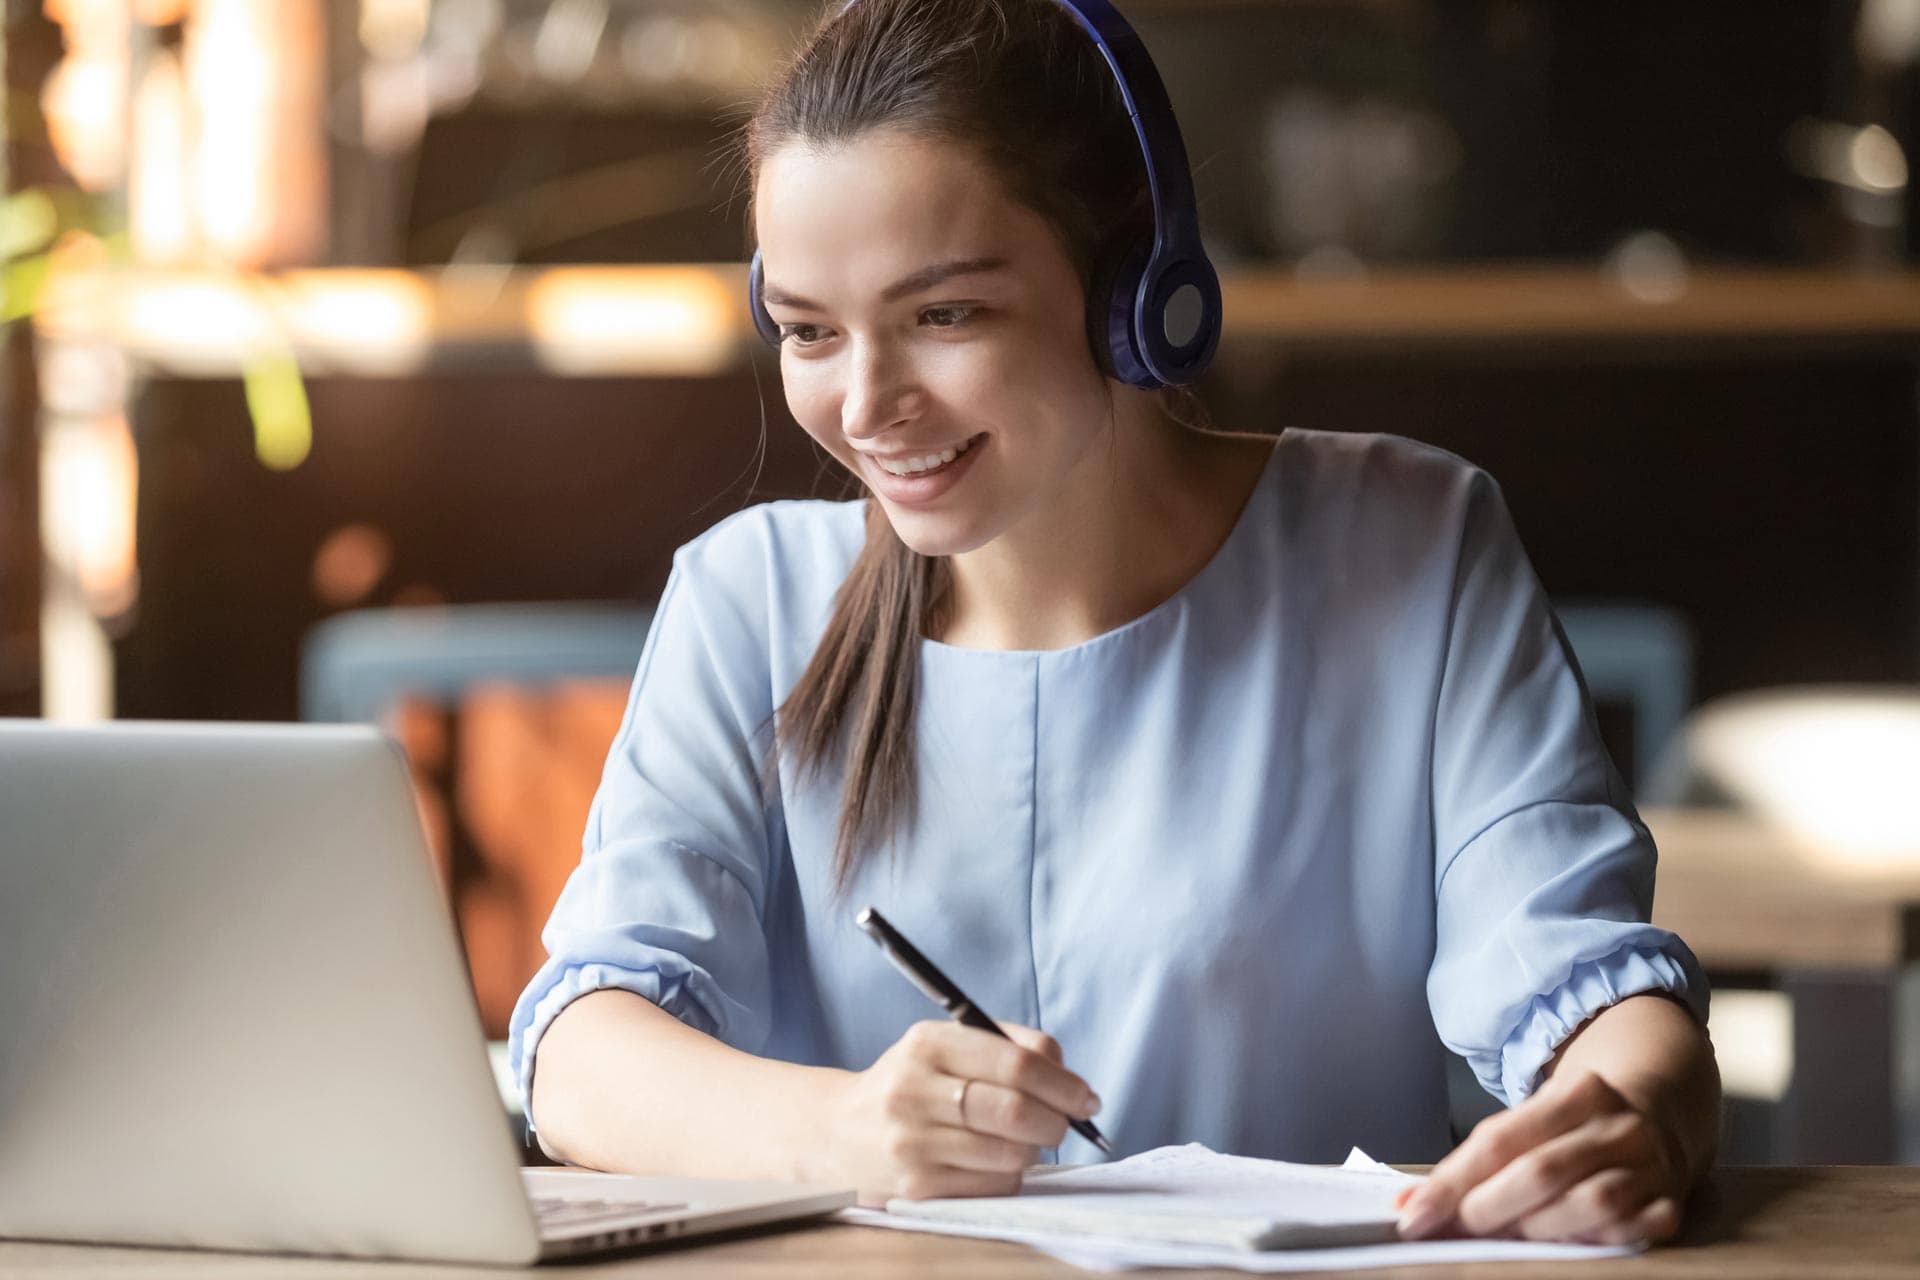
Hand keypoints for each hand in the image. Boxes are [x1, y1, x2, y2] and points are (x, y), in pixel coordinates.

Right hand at [824, 1020, 1101, 1206]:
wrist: (837, 1134)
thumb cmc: (910, 1086)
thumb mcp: (944, 1047)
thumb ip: (1006, 1047)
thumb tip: (1066, 1072)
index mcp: (928, 1044)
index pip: (1015, 1062)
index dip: (1063, 1083)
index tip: (1086, 1097)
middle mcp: (914, 1090)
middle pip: (1016, 1110)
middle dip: (1057, 1120)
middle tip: (1065, 1123)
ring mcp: (912, 1142)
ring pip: (1010, 1152)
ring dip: (1032, 1149)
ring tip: (1020, 1140)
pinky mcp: (916, 1187)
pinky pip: (993, 1185)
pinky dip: (1008, 1174)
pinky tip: (991, 1161)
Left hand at [1397, 1069, 1688, 1245]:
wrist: (1659, 1114)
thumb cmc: (1576, 1125)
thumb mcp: (1532, 1121)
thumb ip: (1479, 1159)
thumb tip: (1414, 1204)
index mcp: (1577, 1093)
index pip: (1500, 1140)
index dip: (1452, 1182)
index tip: (1414, 1215)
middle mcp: (1617, 1126)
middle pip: (1542, 1171)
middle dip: (1489, 1208)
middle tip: (1457, 1231)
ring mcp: (1651, 1165)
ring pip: (1590, 1204)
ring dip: (1538, 1230)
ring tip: (1508, 1240)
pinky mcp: (1671, 1203)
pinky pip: (1631, 1232)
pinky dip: (1594, 1243)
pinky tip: (1566, 1246)